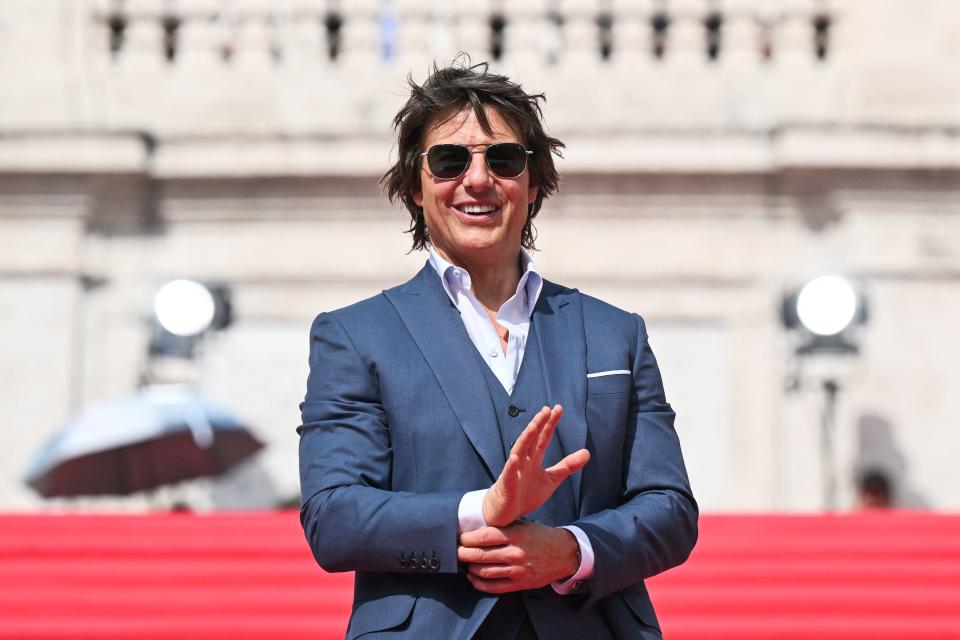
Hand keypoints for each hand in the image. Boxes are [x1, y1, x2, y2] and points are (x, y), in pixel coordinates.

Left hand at [458, 521, 579, 593]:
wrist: (562, 554)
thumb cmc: (539, 536)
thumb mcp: (522, 525)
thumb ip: (502, 527)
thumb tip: (475, 530)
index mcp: (515, 535)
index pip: (483, 537)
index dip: (467, 539)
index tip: (460, 539)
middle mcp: (515, 553)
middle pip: (480, 555)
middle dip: (463, 554)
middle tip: (456, 552)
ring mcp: (517, 570)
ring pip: (484, 571)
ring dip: (470, 568)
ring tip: (464, 563)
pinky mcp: (519, 584)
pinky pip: (493, 587)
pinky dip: (479, 583)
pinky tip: (473, 577)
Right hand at [482, 405, 589, 526]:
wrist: (506, 512)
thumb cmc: (526, 493)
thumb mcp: (551, 479)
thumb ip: (567, 466)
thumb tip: (587, 452)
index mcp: (534, 459)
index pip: (543, 438)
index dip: (550, 424)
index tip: (558, 408)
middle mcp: (523, 461)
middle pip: (531, 439)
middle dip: (538, 424)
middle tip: (546, 410)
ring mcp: (514, 471)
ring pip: (519, 452)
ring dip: (525, 439)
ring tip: (532, 427)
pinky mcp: (507, 485)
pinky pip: (508, 474)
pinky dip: (511, 467)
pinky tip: (514, 459)